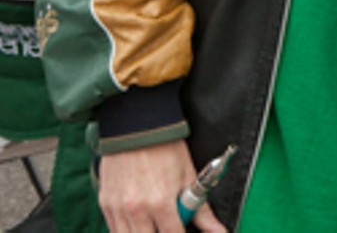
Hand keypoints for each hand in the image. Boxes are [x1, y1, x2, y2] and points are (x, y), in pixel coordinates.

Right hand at [99, 141, 226, 231]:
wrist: (138, 126)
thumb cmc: (166, 149)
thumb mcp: (190, 177)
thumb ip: (202, 210)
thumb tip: (219, 232)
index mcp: (161, 203)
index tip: (185, 232)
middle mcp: (136, 209)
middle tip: (170, 225)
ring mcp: (117, 208)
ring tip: (156, 223)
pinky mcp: (105, 203)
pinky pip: (114, 229)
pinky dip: (127, 230)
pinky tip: (140, 223)